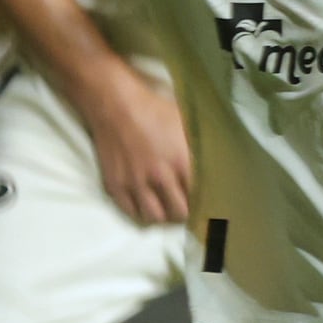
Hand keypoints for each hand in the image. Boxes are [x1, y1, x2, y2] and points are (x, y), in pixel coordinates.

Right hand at [75, 64, 191, 226]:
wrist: (115, 105)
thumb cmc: (154, 110)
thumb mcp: (184, 126)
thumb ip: (194, 150)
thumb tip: (207, 167)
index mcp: (181, 161)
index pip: (197, 196)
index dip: (200, 202)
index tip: (200, 202)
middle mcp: (160, 177)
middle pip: (178, 213)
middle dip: (182, 212)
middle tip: (181, 208)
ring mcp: (135, 183)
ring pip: (154, 217)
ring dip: (161, 215)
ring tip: (162, 208)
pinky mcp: (115, 185)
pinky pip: (130, 211)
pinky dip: (138, 211)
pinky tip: (143, 204)